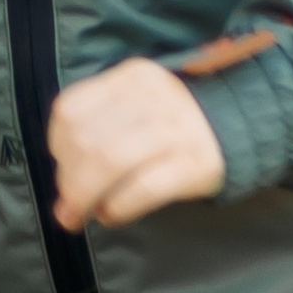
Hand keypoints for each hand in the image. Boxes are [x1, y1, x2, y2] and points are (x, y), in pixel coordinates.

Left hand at [48, 60, 225, 231]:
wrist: (236, 127)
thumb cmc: (168, 124)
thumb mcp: (133, 106)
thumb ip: (96, 132)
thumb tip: (62, 191)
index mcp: (132, 76)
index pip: (71, 110)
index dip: (57, 147)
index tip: (63, 169)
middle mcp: (155, 95)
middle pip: (88, 142)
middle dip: (69, 182)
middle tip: (68, 208)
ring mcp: (180, 128)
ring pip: (111, 163)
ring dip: (86, 198)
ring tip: (84, 215)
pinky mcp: (199, 162)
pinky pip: (144, 188)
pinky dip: (119, 207)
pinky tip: (112, 215)